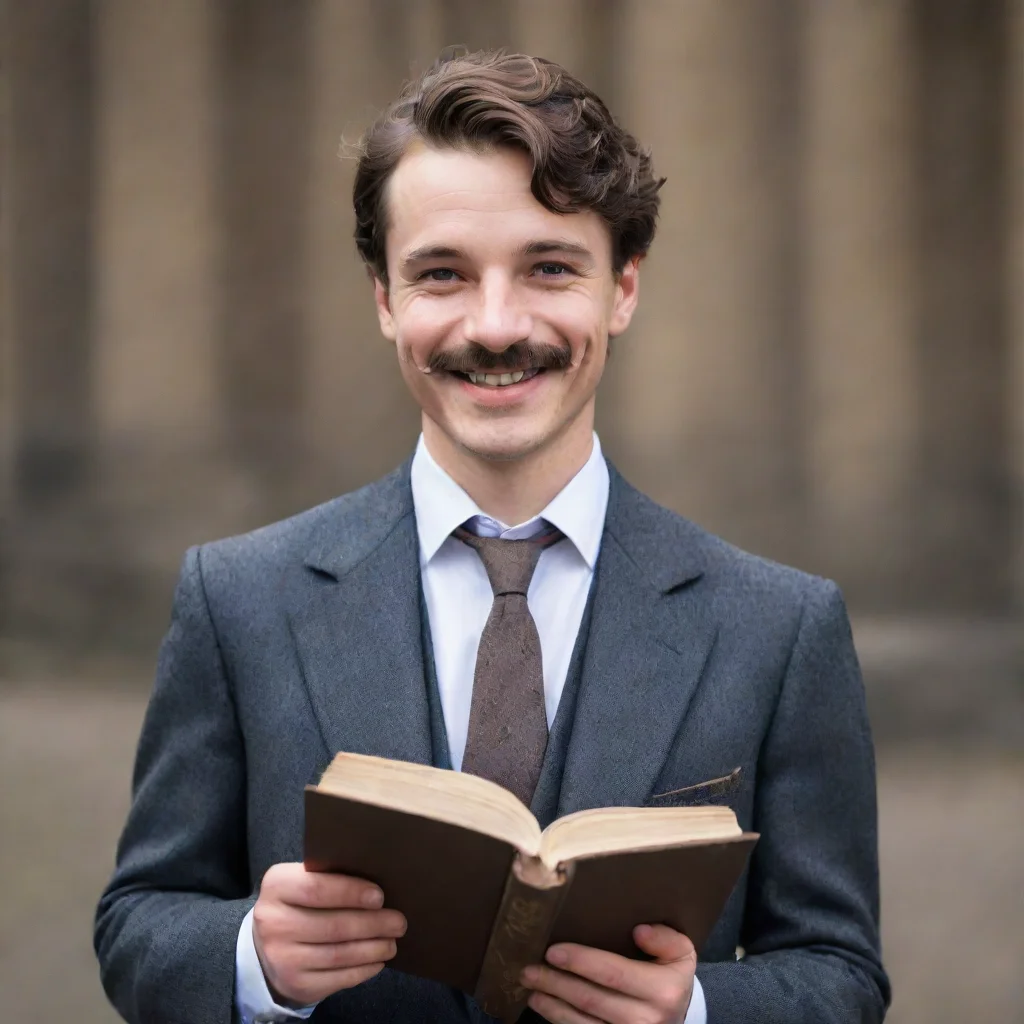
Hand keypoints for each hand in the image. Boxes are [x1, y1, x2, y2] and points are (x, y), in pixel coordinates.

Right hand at [252, 862, 406, 1006]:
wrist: (268, 946)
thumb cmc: (299, 904)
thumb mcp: (303, 881)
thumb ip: (330, 877)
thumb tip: (379, 880)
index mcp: (277, 887)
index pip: (316, 888)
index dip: (350, 892)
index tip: (380, 897)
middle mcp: (273, 923)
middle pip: (333, 925)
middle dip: (372, 924)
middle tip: (399, 922)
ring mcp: (281, 958)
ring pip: (338, 954)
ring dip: (372, 948)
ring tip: (392, 942)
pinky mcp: (295, 984)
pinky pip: (336, 979)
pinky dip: (363, 970)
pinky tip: (378, 961)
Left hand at [520, 924, 695, 1023]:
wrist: (678, 1018)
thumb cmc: (670, 977)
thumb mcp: (680, 954)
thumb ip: (666, 939)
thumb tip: (639, 931)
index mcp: (663, 990)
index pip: (614, 973)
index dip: (581, 962)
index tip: (553, 951)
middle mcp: (647, 1019)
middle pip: (590, 998)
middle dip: (555, 982)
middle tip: (528, 967)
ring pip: (581, 1020)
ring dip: (550, 1002)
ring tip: (529, 984)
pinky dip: (558, 1018)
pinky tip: (542, 1003)